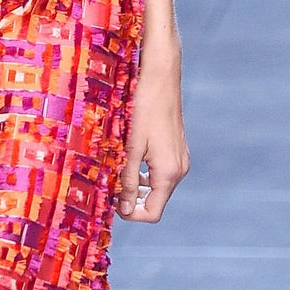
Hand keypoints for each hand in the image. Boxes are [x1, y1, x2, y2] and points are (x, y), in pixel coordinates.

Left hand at [116, 42, 189, 221]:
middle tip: (110, 182)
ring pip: (156, 184)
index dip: (131, 213)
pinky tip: (129, 153)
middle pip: (155, 199)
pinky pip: (160, 169)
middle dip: (132, 197)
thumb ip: (128, 179)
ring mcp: (180, 157)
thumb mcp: (131, 145)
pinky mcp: (176, 147)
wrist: (160, 76)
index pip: (153, 212)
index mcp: (169, 173)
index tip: (112, 202)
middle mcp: (179, 169)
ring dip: (137, 182)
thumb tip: (123, 209)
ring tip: (116, 166)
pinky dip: (144, 169)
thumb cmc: (143, 107)